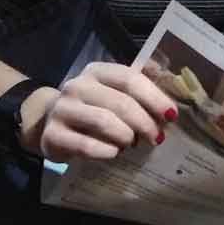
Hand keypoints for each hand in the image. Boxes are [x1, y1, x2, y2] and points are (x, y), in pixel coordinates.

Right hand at [25, 61, 171, 160]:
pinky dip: (106, 151)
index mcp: (97, 71)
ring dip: (126, 136)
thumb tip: (172, 80)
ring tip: (132, 144)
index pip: (130, 79)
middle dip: (144, 122)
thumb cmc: (93, 108)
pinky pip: (85, 145)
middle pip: (120, 102)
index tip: (171, 115)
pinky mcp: (52, 135)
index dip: (154, 97)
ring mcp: (62, 109)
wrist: (51, 124)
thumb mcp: (113, 92)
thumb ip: (139, 87)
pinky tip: (114, 153)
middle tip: (156, 137)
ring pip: (104, 122)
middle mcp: (77, 86)